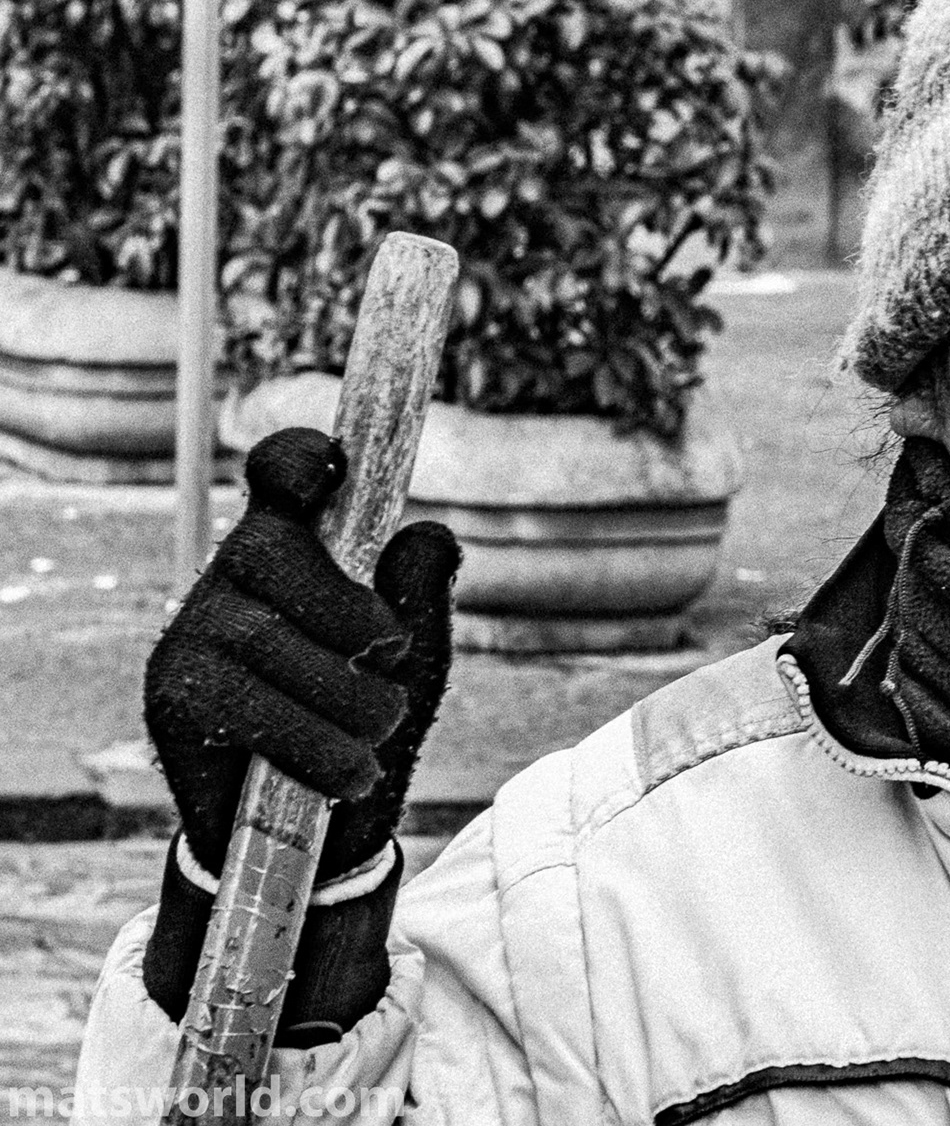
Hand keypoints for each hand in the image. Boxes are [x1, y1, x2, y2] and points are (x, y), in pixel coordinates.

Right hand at [144, 427, 459, 881]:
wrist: (319, 838)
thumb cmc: (364, 725)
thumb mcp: (413, 662)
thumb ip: (420, 600)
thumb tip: (429, 532)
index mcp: (289, 552)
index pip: (276, 477)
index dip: (297, 459)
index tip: (332, 471)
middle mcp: (227, 581)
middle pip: (268, 548)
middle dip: (348, 610)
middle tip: (388, 657)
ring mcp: (190, 638)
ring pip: (268, 638)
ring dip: (352, 699)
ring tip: (375, 733)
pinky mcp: (172, 703)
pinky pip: (251, 709)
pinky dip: (321, 749)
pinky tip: (347, 774)